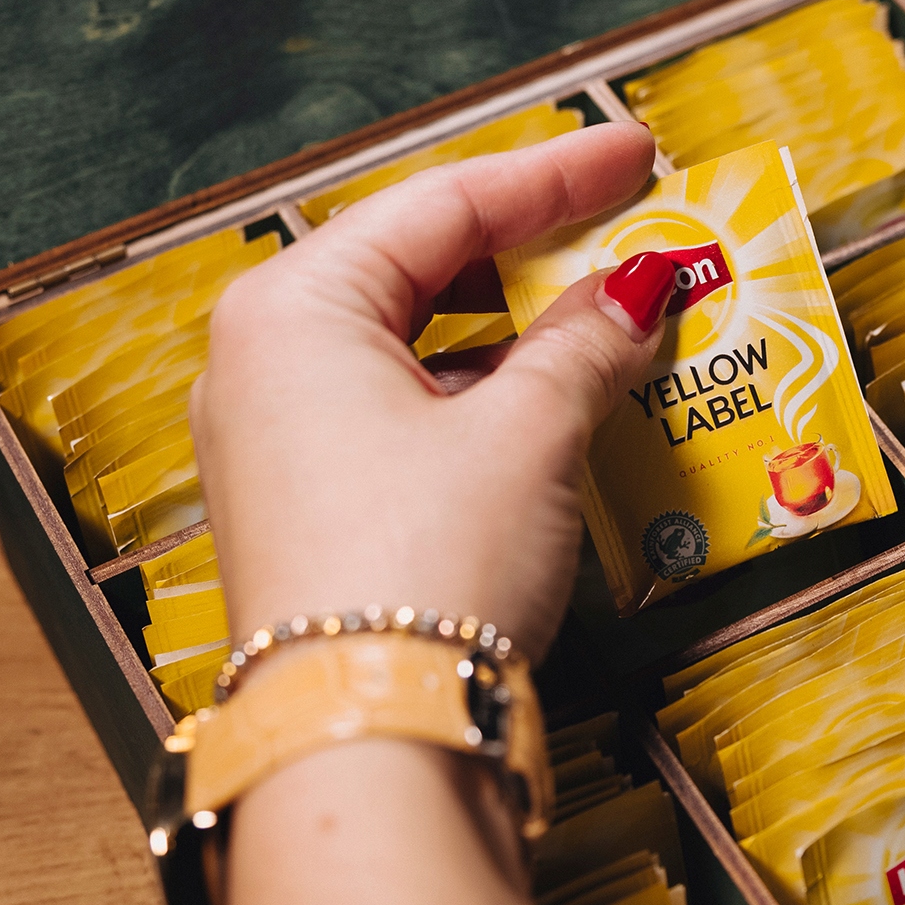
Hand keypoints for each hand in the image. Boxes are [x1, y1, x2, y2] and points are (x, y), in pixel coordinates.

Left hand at [192, 121, 669, 662]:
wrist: (364, 749)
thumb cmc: (420, 571)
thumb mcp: (526, 433)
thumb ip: (587, 340)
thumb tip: (641, 286)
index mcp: (291, 309)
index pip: (441, 202)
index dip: (555, 176)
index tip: (634, 155)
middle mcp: (263, 364)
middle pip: (418, 267)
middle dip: (533, 249)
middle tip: (631, 225)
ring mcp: (279, 441)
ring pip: (415, 344)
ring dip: (518, 329)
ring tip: (615, 314)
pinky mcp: (311, 509)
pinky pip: (406, 413)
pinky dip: (486, 395)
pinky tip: (562, 398)